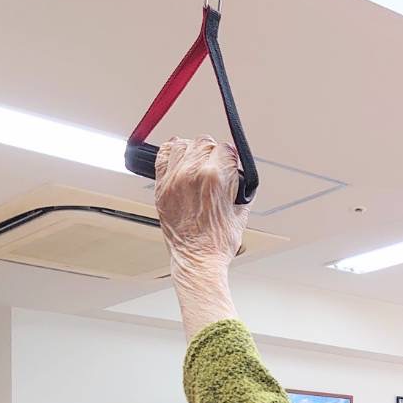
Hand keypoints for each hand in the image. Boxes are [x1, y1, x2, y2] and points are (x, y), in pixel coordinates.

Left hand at [155, 136, 249, 335]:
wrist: (198, 260)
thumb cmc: (219, 242)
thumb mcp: (241, 211)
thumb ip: (239, 186)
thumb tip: (236, 173)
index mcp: (215, 178)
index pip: (224, 148)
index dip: (229, 157)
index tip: (229, 164)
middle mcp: (192, 173)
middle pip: (204, 142)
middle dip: (212, 152)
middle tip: (215, 166)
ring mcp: (174, 180)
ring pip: (182, 144)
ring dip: (192, 150)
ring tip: (196, 163)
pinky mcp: (161, 187)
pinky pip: (162, 156)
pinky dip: (170, 152)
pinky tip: (177, 158)